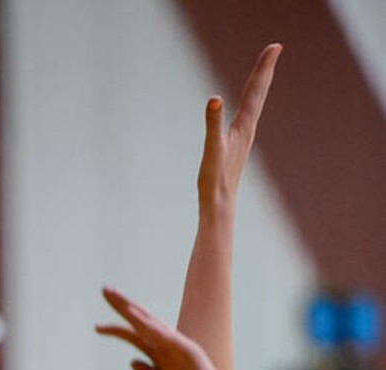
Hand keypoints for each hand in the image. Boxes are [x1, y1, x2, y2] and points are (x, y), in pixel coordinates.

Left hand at [97, 288, 235, 369]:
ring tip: (118, 299)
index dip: (117, 330)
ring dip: (136, 313)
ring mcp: (181, 352)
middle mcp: (171, 352)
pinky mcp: (192, 356)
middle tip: (105, 290)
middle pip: (143, 325)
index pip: (136, 338)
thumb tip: (133, 362)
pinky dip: (154, 330)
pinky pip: (169, 339)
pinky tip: (138, 320)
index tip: (96, 327)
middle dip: (124, 307)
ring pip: (155, 327)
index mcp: (163, 361)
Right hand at [198, 42, 280, 209]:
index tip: (275, 46)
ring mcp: (243, 138)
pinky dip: (249, 103)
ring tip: (265, 70)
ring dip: (259, 85)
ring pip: (254, 104)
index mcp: (244, 127)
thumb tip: (214, 99)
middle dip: (265, 69)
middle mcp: (248, 130)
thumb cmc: (214, 180)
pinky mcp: (237, 146)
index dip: (264, 67)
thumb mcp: (212, 149)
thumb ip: (213, 123)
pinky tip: (247, 107)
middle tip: (275, 48)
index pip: (255, 90)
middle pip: (259, 93)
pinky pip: (246, 116)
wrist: (219, 206)